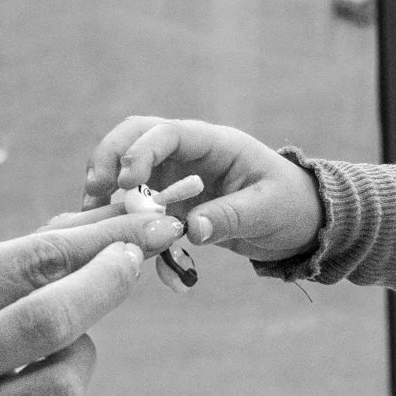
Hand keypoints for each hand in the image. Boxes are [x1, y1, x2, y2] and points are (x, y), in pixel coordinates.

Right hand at [0, 209, 181, 395]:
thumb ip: (21, 257)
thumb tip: (110, 225)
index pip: (31, 263)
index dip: (100, 241)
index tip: (148, 226)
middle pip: (51, 322)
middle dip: (106, 285)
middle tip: (128, 263)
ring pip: (68, 387)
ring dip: (82, 358)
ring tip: (55, 353)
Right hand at [73, 115, 322, 262]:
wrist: (304, 224)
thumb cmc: (293, 206)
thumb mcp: (268, 211)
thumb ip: (230, 216)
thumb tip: (190, 229)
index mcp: (215, 144)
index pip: (167, 133)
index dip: (140, 152)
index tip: (123, 183)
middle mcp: (190, 155)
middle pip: (136, 138)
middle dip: (109, 160)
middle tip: (92, 193)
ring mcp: (178, 179)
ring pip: (131, 176)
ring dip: (110, 198)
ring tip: (93, 223)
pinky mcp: (175, 205)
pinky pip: (146, 216)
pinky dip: (137, 233)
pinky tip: (143, 261)